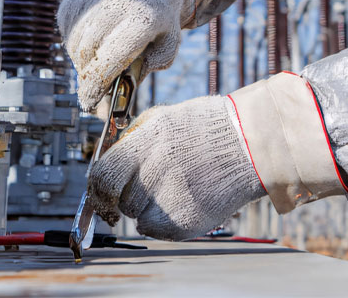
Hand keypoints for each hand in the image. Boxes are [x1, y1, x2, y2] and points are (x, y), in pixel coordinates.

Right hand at [57, 0, 193, 111]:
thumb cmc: (159, 15)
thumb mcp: (167, 44)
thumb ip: (143, 72)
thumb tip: (111, 104)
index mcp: (142, 20)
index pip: (110, 60)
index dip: (97, 87)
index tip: (90, 104)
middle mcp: (112, 6)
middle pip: (88, 57)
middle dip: (91, 77)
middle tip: (99, 86)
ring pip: (74, 47)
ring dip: (84, 61)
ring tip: (103, 55)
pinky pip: (67, 33)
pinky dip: (77, 43)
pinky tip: (96, 37)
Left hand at [88, 96, 265, 239]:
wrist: (250, 144)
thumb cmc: (208, 128)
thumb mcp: (165, 117)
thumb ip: (133, 139)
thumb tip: (105, 159)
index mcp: (151, 138)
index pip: (103, 174)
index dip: (98, 189)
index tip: (101, 195)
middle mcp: (159, 166)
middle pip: (120, 199)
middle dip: (123, 199)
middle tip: (137, 194)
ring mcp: (174, 195)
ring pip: (138, 216)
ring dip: (147, 208)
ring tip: (173, 189)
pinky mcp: (187, 219)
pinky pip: (157, 230)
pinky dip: (163, 222)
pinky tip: (182, 202)